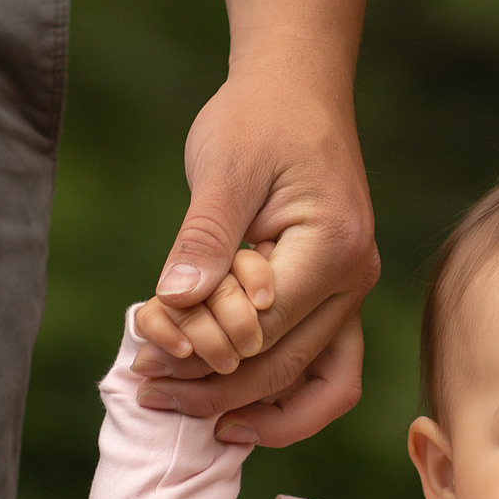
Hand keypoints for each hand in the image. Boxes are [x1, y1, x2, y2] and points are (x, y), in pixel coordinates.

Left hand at [135, 64, 379, 440]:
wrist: (297, 87)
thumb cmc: (259, 117)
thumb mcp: (224, 167)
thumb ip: (204, 237)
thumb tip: (173, 300)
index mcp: (333, 249)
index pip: (264, 329)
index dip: (201, 349)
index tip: (142, 357)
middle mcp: (355, 280)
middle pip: (289, 367)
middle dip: (217, 390)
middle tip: (149, 393)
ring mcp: (352, 292)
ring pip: (320, 383)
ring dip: (255, 407)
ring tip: (188, 412)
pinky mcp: (336, 294)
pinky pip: (320, 365)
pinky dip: (279, 391)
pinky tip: (224, 397)